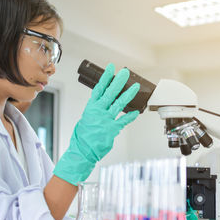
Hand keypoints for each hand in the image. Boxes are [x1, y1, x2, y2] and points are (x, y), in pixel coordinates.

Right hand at [54, 63, 139, 184]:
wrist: (82, 151)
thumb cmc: (83, 137)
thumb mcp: (86, 120)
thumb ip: (96, 112)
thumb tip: (103, 108)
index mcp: (91, 108)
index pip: (99, 88)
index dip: (106, 78)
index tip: (111, 68)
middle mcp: (98, 111)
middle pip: (110, 92)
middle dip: (119, 81)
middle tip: (125, 72)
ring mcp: (106, 120)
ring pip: (119, 103)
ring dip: (128, 94)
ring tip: (135, 86)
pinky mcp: (112, 129)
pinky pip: (123, 120)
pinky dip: (130, 116)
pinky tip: (137, 112)